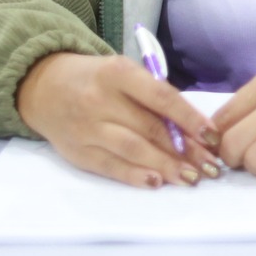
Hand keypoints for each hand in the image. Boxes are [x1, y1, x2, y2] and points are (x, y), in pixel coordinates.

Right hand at [15, 51, 222, 187]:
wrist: (43, 86)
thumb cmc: (98, 79)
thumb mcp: (125, 73)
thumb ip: (154, 96)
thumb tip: (193, 129)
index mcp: (117, 73)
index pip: (161, 98)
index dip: (189, 119)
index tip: (213, 137)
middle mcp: (99, 100)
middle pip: (150, 128)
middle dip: (185, 150)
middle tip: (211, 166)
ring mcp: (86, 128)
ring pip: (132, 149)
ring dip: (166, 166)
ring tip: (191, 178)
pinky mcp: (76, 152)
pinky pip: (110, 166)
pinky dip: (135, 175)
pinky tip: (156, 182)